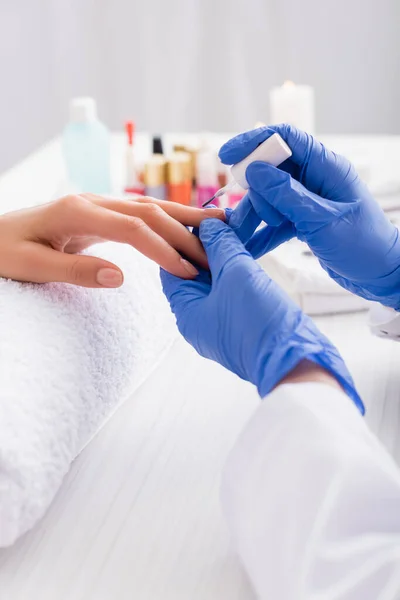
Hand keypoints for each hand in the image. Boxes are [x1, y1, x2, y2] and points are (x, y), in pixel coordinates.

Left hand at [0, 194, 223, 287]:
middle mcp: (91, 201)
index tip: (187, 271)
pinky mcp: (97, 213)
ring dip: (182, 217)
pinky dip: (165, 221)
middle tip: (219, 248)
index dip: (164, 249)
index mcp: (76, 212)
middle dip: (185, 229)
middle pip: (149, 211)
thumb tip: (120, 277)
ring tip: (216, 227)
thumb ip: (76, 271)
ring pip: (148, 207)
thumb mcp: (32, 267)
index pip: (133, 228)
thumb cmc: (3, 252)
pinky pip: (138, 214)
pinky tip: (183, 229)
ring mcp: (95, 204)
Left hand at [161, 218, 362, 412]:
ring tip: (237, 227)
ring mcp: (221, 322)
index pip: (171, 268)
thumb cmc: (259, 320)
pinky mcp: (242, 321)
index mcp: (186, 312)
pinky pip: (234, 290)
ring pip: (217, 280)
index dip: (181, 239)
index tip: (198, 217)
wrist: (297, 361)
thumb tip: (207, 226)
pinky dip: (239, 269)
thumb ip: (220, 245)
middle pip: (193, 273)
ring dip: (226, 255)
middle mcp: (199, 319)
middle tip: (221, 217)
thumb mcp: (236, 273)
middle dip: (206, 245)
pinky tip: (249, 248)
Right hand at [220, 125, 399, 309]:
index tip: (227, 156)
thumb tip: (255, 170)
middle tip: (246, 220)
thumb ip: (287, 195)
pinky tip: (248, 249)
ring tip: (239, 239)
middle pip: (270, 172)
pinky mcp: (303, 221)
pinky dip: (261, 235)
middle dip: (254, 195)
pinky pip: (274, 222)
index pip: (286, 138)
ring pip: (268, 199)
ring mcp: (307, 200)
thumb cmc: (363, 245)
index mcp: (326, 167)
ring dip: (253, 218)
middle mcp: (314, 179)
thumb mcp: (321, 220)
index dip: (254, 142)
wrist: (381, 274)